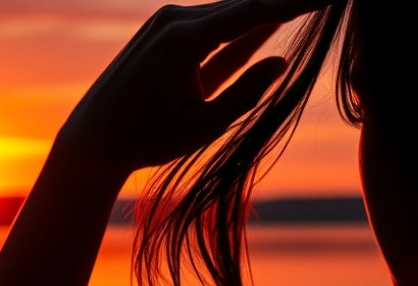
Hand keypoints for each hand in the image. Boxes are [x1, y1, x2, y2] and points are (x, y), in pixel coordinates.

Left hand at [54, 0, 331, 178]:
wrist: (94, 137)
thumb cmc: (147, 139)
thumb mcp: (204, 125)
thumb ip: (247, 92)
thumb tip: (282, 61)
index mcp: (184, 40)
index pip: (252, 12)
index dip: (292, 3)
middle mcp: (173, 20)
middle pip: (243, 4)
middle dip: (283, 1)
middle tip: (323, 0)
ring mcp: (165, 21)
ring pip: (228, 11)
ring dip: (265, 9)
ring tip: (305, 6)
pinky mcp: (163, 31)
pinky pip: (212, 22)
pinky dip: (242, 21)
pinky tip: (272, 16)